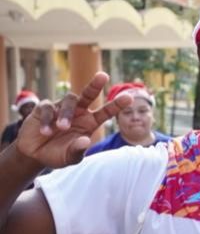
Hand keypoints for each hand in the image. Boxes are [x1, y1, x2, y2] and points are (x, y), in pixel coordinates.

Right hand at [15, 73, 129, 168]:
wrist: (35, 154)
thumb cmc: (57, 154)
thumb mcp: (69, 157)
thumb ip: (77, 150)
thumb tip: (85, 141)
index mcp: (90, 122)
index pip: (105, 112)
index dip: (116, 105)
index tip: (129, 97)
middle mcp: (78, 112)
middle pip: (88, 94)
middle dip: (95, 85)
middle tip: (103, 76)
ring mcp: (61, 108)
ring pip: (69, 100)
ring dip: (66, 113)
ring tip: (62, 128)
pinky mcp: (44, 108)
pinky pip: (48, 107)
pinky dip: (47, 119)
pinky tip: (45, 132)